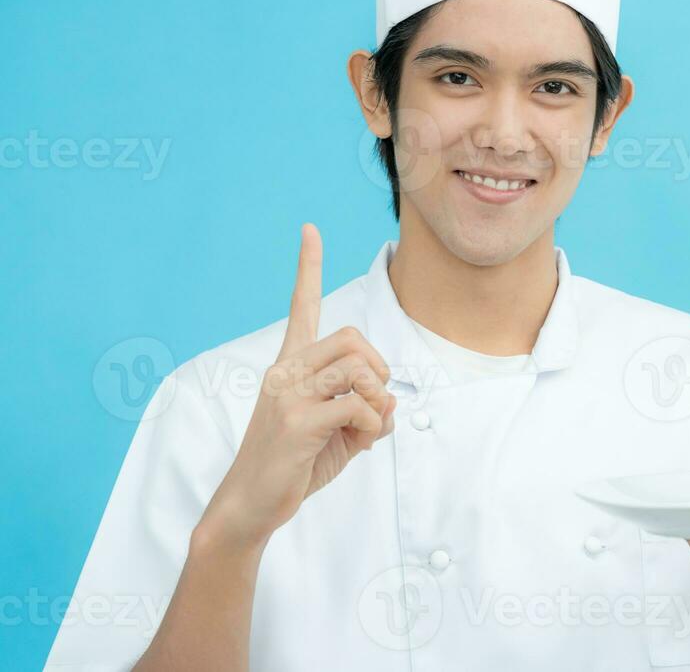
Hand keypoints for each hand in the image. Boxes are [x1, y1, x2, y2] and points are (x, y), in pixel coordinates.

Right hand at [201, 223, 396, 548]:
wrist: (251, 505)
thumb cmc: (295, 466)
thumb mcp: (339, 433)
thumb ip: (366, 410)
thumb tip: (393, 403)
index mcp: (291, 366)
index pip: (300, 306)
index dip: (307, 267)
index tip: (310, 229)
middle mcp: (286, 371)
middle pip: (353, 338)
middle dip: (380, 368)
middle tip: (375, 401)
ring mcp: (288, 394)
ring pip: (358, 368)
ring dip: (378, 399)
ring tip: (366, 427)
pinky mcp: (296, 421)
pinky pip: (357, 405)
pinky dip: (371, 424)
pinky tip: (357, 443)